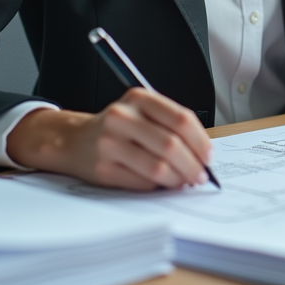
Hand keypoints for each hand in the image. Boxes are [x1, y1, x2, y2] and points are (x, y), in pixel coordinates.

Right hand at [6, 88, 212, 190]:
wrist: (75, 140)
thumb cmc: (118, 127)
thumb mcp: (142, 111)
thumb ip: (171, 125)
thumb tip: (203, 153)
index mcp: (138, 98)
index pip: (181, 119)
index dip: (201, 141)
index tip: (209, 156)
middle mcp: (122, 117)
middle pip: (171, 145)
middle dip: (193, 165)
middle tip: (200, 175)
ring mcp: (110, 143)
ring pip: (158, 167)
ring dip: (178, 179)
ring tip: (183, 182)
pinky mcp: (102, 168)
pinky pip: (142, 182)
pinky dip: (158, 186)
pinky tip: (160, 183)